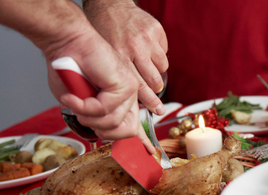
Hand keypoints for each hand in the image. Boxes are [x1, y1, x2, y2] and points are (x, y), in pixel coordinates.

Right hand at [43, 29, 156, 154]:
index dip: (142, 142)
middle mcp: (128, 97)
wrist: (66, 43)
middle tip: (83, 114)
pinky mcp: (125, 85)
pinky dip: (84, 106)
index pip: (135, 127)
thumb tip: (98, 132)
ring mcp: (129, 91)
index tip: (150, 153)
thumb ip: (91, 116)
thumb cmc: (67, 69)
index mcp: (120, 101)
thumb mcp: (78, 101)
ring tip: (75, 99)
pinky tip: (74, 96)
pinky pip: (104, 110)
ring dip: (87, 116)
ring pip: (112, 123)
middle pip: (125, 132)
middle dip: (100, 130)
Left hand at [84, 0, 168, 114]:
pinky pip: (164, 51)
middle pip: (154, 79)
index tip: (158, 111)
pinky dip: (158, 54)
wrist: (109, 5)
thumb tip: (131, 98)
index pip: (139, 85)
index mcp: (120, 56)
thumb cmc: (104, 32)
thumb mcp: (104, 55)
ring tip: (146, 64)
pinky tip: (147, 49)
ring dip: (156, 70)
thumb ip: (117, 74)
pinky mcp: (156, 30)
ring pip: (162, 67)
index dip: (150, 101)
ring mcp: (147, 38)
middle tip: (154, 89)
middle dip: (155, 88)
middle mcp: (135, 48)